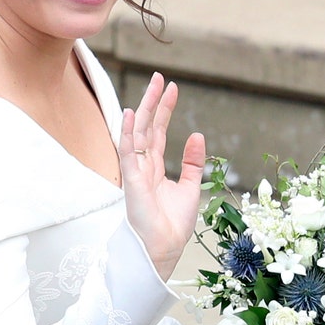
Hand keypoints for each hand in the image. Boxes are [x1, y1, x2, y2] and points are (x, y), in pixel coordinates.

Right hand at [118, 72, 205, 280]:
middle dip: (153, 101)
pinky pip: (128, 152)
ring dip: (144, 108)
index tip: (173, 88)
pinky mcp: (132, 180)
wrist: (165, 247)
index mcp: (155, 168)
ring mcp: (136, 171)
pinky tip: (129, 114)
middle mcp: (144, 166)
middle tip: (160, 77)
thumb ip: (192, 162)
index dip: (165, 110)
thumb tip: (197, 135)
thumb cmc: (174, 224)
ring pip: (138, 133)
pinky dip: (127, 133)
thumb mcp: (190, 187)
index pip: (159, 131)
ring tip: (153, 86)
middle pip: (147, 126)